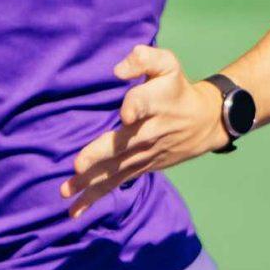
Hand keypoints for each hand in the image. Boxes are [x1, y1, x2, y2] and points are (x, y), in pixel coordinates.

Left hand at [59, 45, 225, 218]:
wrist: (203, 123)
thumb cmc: (175, 88)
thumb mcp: (167, 64)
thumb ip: (143, 58)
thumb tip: (118, 70)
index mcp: (157, 101)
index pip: (145, 103)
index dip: (135, 106)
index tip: (126, 113)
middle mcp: (150, 131)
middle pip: (124, 143)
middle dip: (101, 154)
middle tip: (79, 164)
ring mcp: (144, 154)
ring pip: (116, 169)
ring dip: (91, 181)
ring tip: (67, 190)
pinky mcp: (139, 168)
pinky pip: (116, 183)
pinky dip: (95, 197)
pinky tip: (75, 211)